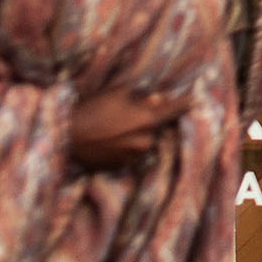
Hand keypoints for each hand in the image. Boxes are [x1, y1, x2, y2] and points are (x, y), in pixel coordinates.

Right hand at [68, 87, 190, 170]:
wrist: (65, 137)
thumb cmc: (91, 109)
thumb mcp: (117, 94)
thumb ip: (142, 97)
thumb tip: (158, 99)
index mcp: (147, 121)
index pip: (174, 110)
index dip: (185, 103)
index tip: (196, 99)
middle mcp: (145, 142)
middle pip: (155, 128)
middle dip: (146, 120)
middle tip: (126, 113)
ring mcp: (133, 157)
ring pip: (142, 141)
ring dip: (135, 134)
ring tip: (112, 126)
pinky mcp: (120, 167)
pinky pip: (129, 153)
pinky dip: (124, 146)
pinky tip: (107, 138)